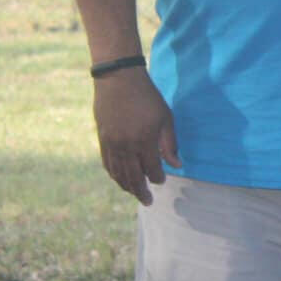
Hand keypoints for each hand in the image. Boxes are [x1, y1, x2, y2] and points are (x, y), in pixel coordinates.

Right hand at [93, 70, 180, 204]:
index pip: (152, 168)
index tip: (162, 180)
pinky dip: (114, 175)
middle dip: (141, 191)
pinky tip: (120, 179)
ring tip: (134, 194)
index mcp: (144, 140)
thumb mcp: (165, 117)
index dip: (158, 177)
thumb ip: (170, 143)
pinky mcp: (102, 140)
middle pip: (133, 176)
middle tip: (148, 201)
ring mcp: (112, 144)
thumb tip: (177, 165)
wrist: (118, 79)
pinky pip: (108, 164)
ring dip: (127, 186)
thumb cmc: (147, 96)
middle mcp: (126, 146)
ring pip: (118, 173)